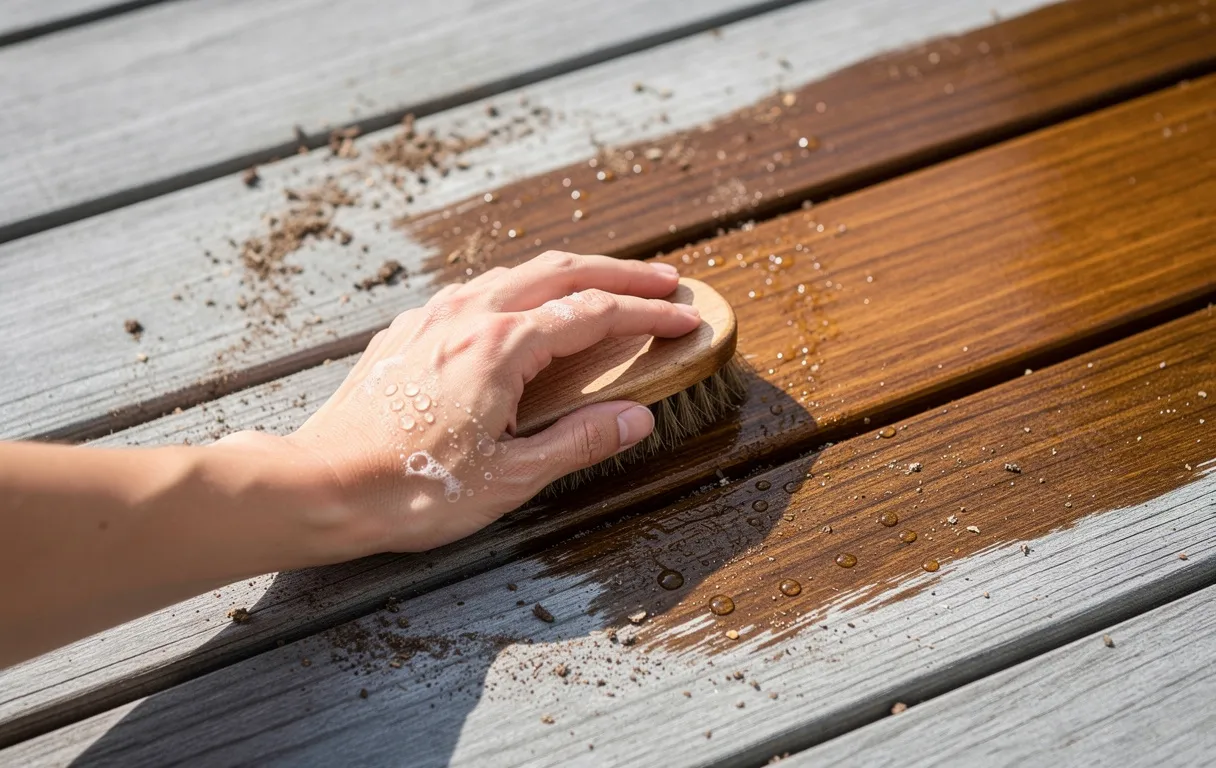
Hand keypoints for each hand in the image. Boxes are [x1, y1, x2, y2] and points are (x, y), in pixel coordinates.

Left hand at [261, 252, 700, 556]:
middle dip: (619, 275)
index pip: (592, 313)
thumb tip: (637, 417)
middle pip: (560, 272)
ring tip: (605, 288)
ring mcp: (432, 317)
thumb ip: (579, 440)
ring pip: (517, 274)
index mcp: (500, 345)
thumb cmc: (410, 489)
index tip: (684, 319)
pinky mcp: (407, 331)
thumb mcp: (509, 477)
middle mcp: (467, 314)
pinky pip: (478, 290)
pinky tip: (526, 310)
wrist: (318, 486)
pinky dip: (522, 289)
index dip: (645, 315)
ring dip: (570, 275)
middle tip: (663, 284)